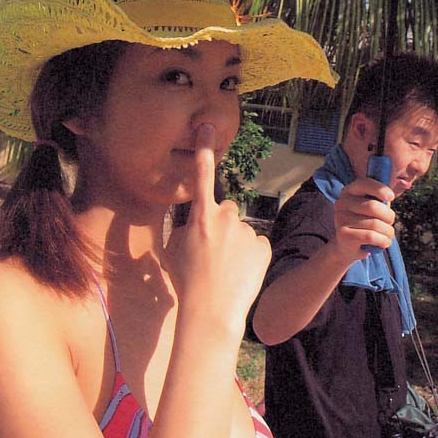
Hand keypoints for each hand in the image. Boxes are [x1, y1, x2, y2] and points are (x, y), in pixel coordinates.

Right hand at [163, 124, 269, 327]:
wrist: (212, 311)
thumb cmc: (187, 283)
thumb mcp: (174, 251)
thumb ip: (185, 230)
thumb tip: (195, 227)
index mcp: (200, 217)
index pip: (201, 175)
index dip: (203, 149)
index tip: (206, 126)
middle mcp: (225, 217)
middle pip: (225, 211)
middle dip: (220, 225)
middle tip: (211, 254)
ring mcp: (246, 231)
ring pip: (240, 231)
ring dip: (234, 245)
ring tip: (225, 270)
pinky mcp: (263, 245)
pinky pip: (255, 245)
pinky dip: (249, 257)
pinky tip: (240, 273)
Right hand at [333, 177, 395, 261]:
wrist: (347, 246)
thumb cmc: (366, 222)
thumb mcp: (374, 206)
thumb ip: (382, 195)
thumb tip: (403, 179)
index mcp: (348, 191)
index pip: (364, 183)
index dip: (380, 189)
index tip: (391, 197)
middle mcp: (341, 203)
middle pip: (373, 206)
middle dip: (389, 217)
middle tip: (390, 222)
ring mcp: (340, 218)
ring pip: (375, 224)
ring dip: (388, 232)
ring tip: (388, 235)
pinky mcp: (342, 234)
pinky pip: (371, 236)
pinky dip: (383, 241)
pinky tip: (383, 243)